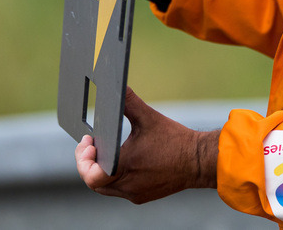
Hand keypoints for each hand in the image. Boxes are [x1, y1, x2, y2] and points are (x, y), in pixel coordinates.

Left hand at [75, 87, 218, 203]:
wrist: (199, 160)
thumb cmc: (175, 139)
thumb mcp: (149, 117)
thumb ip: (129, 102)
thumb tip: (116, 86)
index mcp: (126, 167)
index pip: (91, 175)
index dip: (83, 159)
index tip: (90, 141)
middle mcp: (128, 185)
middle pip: (94, 181)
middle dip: (89, 163)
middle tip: (92, 145)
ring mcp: (134, 193)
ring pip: (105, 187)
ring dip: (100, 171)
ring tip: (105, 152)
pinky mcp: (142, 196)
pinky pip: (119, 189)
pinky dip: (114, 177)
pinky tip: (121, 162)